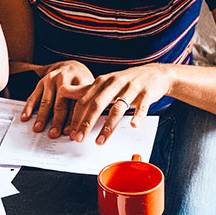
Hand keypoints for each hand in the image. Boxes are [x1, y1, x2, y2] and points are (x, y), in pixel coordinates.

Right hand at [22, 60, 94, 137]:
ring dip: (42, 116)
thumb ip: (86, 105)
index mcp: (80, 82)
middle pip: (60, 103)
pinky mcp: (41, 82)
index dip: (72, 119)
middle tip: (53, 133)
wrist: (71, 66)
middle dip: (57, 120)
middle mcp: (65, 79)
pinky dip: (29, 107)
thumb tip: (82, 128)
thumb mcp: (89, 89)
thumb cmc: (81, 82)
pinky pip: (34, 96)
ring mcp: (51, 80)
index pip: (76, 104)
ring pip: (46, 101)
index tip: (69, 131)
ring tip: (39, 128)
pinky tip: (26, 117)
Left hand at [58, 64, 173, 143]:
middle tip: (79, 138)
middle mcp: (115, 83)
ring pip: (117, 108)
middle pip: (97, 104)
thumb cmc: (127, 81)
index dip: (76, 116)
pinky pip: (142, 106)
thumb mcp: (104, 83)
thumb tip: (62, 90)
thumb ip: (83, 89)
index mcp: (103, 81)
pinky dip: (138, 115)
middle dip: (87, 122)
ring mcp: (131, 88)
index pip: (85, 100)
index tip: (71, 131)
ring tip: (100, 140)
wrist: (154, 74)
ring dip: (108, 126)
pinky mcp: (146, 93)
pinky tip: (133, 125)